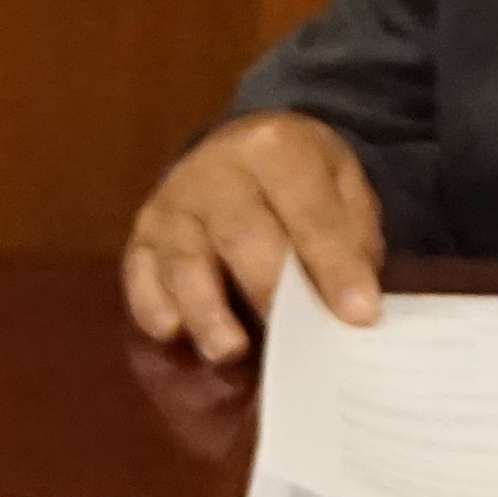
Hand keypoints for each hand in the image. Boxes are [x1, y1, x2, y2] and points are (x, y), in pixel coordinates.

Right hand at [119, 112, 384, 360]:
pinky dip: (152, 304)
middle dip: (273, 292)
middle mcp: (216, 170)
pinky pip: (140, 273)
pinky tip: (172, 331)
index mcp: (275, 147)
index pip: (308, 212)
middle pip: (243, 236)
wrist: (241, 148)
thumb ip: (353, 239)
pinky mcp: (143, 234)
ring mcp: (173, 203)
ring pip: (185, 260)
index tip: (358, 314)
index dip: (335, 267)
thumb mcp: (342, 185)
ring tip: (229, 350)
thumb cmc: (299, 179)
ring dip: (206, 310)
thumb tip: (354, 306)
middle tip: (299, 342)